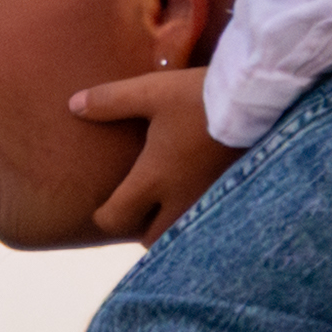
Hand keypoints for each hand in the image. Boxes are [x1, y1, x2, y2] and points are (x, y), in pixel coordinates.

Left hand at [75, 68, 244, 238]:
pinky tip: (198, 195)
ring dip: (169, 227)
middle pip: (150, 239)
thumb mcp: (151, 92)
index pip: (116, 219)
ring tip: (167, 205)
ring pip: (181, 235)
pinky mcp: (232, 197)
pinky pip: (207, 224)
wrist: (257, 100)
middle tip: (138, 208)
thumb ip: (111, 101)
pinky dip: (196, 219)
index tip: (101, 208)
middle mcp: (179, 200)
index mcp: (153, 179)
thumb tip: (74, 105)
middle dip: (139, 228)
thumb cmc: (199, 98)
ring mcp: (208, 203)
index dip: (102, 218)